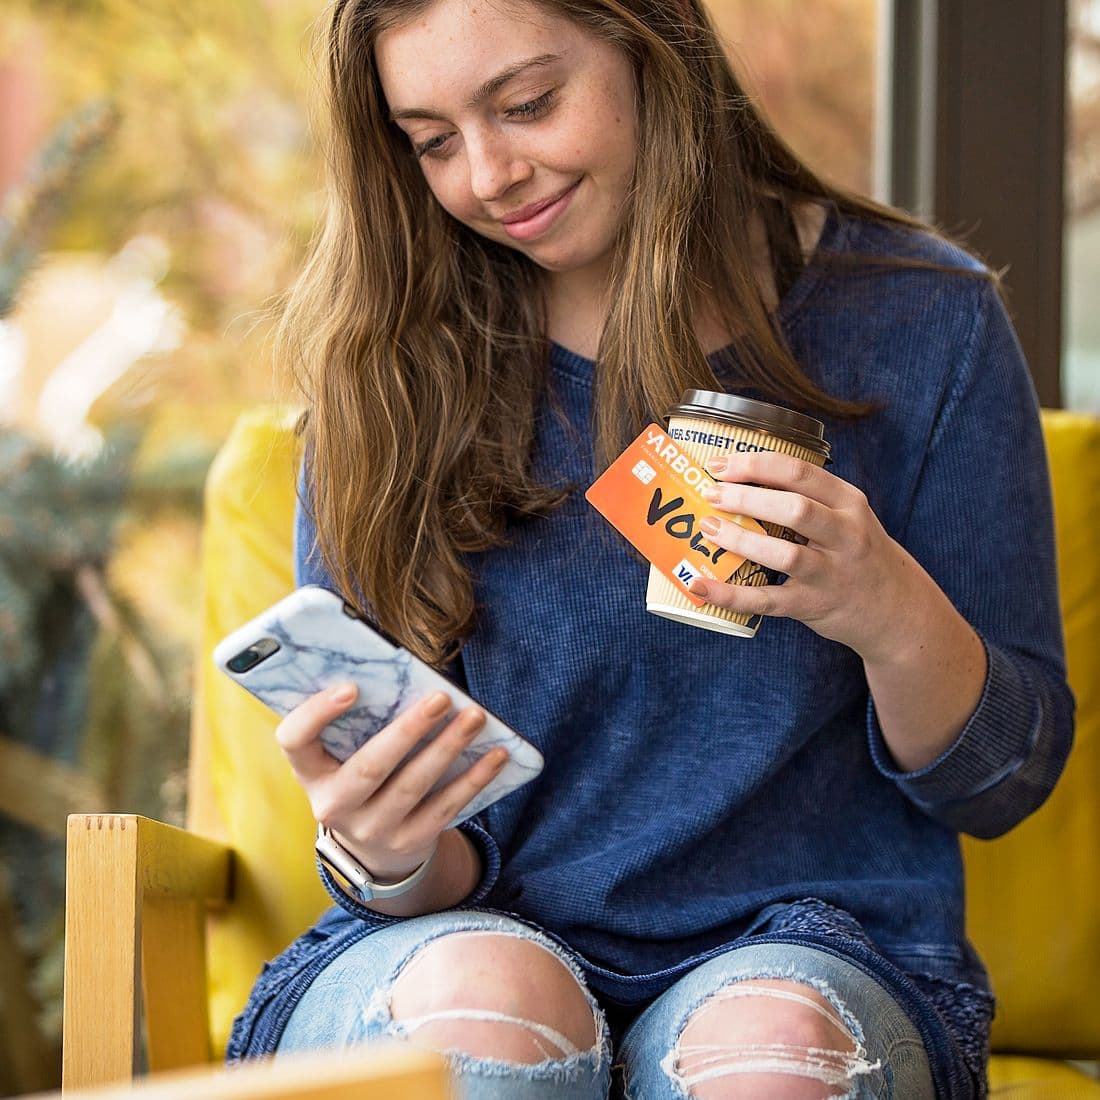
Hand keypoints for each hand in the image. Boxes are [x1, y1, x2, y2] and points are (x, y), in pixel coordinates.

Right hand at [275, 686, 508, 881]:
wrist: (373, 847)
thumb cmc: (359, 774)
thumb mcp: (342, 753)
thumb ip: (358, 721)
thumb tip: (404, 671)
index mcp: (310, 772)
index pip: (295, 741)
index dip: (318, 714)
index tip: (351, 687)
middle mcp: (334, 806)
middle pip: (370, 767)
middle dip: (409, 730)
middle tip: (442, 697)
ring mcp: (371, 829)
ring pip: (414, 786)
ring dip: (448, 747)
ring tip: (475, 716)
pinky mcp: (409, 842)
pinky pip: (446, 807)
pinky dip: (474, 778)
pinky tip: (497, 754)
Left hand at [690, 452, 935, 662]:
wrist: (897, 609)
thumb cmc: (857, 553)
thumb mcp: (847, 516)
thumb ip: (808, 497)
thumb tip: (740, 480)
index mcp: (848, 502)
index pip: (799, 472)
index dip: (754, 465)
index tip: (718, 465)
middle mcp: (845, 535)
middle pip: (794, 508)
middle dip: (745, 498)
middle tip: (710, 494)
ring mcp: (831, 573)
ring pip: (784, 553)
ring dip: (740, 540)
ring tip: (709, 529)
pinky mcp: (813, 606)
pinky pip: (767, 600)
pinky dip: (730, 595)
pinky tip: (701, 587)